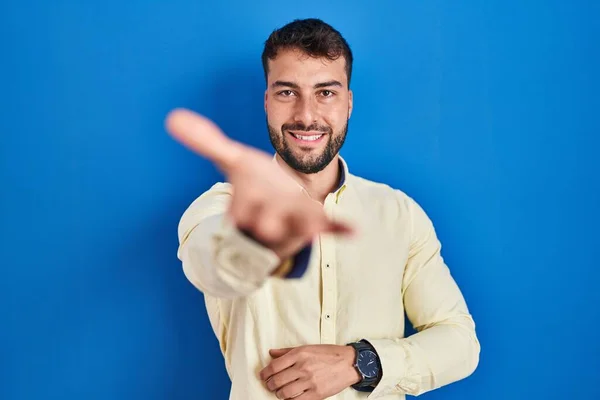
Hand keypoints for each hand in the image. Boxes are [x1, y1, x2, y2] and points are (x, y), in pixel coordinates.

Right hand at [165, 109, 352, 261]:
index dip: (239, 213)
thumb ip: (207, 142)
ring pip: (296, 228)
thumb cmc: (255, 186)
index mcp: (246, 207)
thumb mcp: (233, 161)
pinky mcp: (314, 222)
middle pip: (266, 226)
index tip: (237, 216)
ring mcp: (294, 223)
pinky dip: (339, 229)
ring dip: (304, 227)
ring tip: (314, 226)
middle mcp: (269, 219)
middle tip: (270, 227)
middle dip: (268, 225)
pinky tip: (353, 230)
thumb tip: (171, 117)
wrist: (278, 206)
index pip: (239, 213)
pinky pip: (327, 228)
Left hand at [259, 345, 360, 399]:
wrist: (349, 363)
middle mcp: (303, 367)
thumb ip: (287, 351)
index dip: (265, 373)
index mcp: (299, 354)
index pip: (274, 366)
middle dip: (270, 385)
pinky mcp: (317, 394)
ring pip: (284, 393)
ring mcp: (310, 381)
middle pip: (277, 381)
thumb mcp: (307, 347)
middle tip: (270, 385)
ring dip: (279, 394)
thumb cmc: (329, 354)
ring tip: (280, 392)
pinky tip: (290, 397)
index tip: (263, 376)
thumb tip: (271, 353)